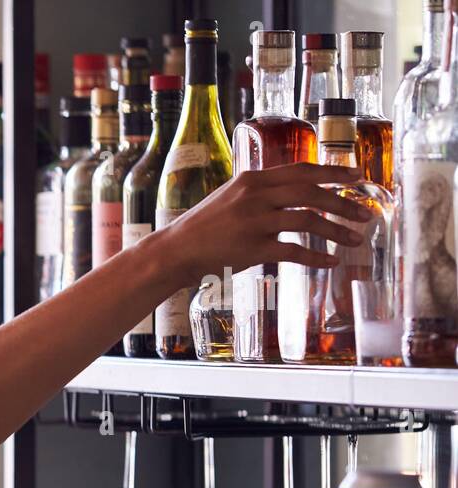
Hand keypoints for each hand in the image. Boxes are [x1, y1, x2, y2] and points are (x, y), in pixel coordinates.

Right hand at [157, 162, 372, 287]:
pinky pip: (294, 251)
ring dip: (337, 230)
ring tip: (355, 239)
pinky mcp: (253, 249)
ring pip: (308, 221)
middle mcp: (255, 197)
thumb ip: (261, 191)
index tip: (357, 176)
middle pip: (311, 193)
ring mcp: (254, 223)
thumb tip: (295, 189)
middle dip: (344, 202)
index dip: (333, 172)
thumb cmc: (204, 226)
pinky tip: (331, 262)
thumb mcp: (231, 196)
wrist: (176, 250)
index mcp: (252, 180)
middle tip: (365, 212)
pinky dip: (316, 257)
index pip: (301, 170)